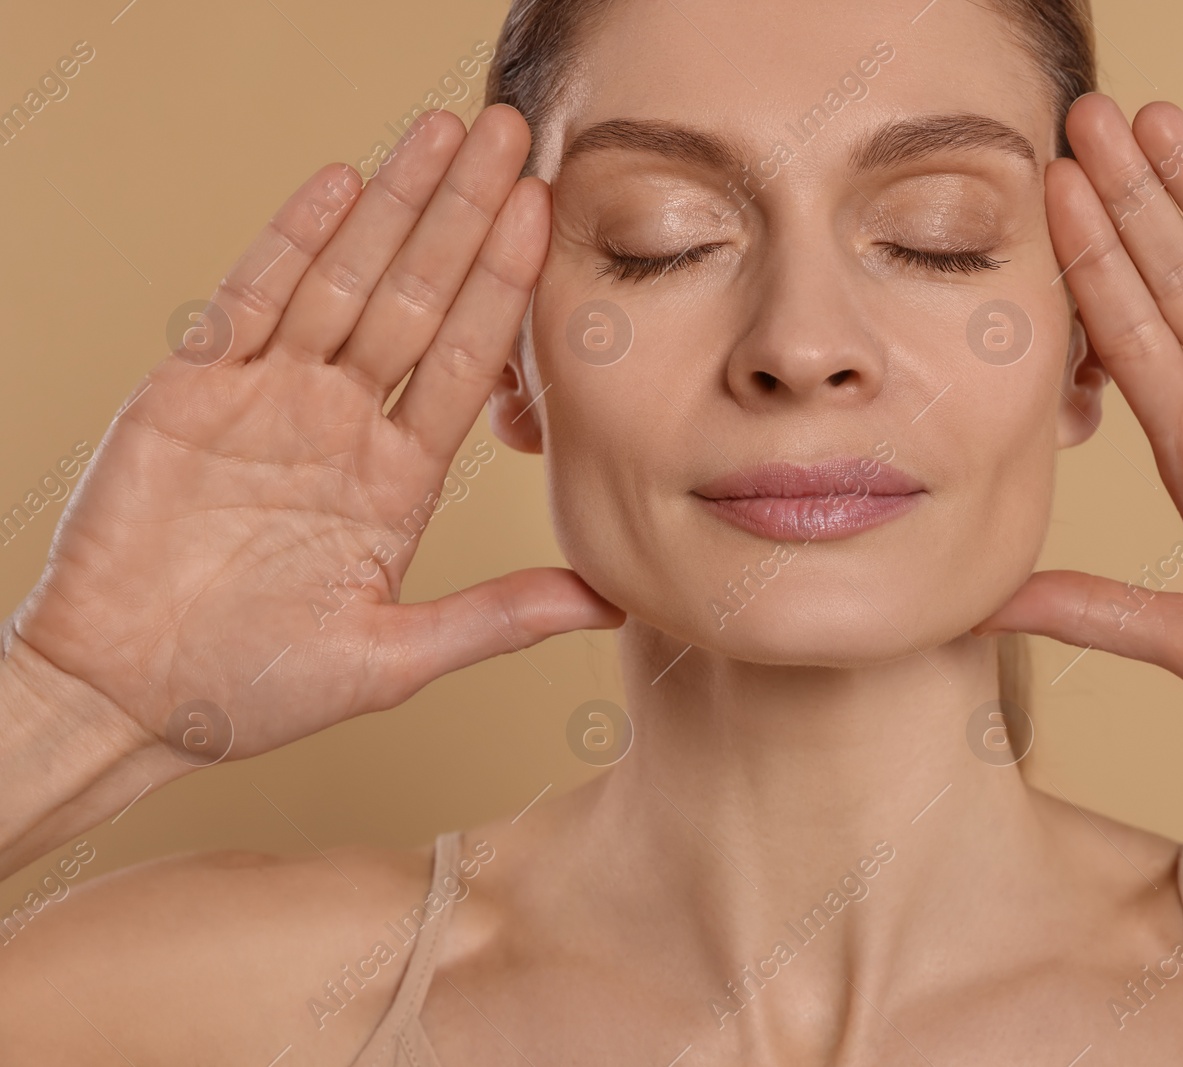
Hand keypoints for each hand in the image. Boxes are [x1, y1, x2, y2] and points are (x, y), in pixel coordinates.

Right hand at [6, 104, 621, 765]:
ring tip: (445, 135)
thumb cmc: (253, 690)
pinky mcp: (190, 392)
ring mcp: (268, 399)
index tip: (549, 218)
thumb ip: (498, 617)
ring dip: (394, 206)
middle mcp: (342, 424)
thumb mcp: (393, 656)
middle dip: (466, 218)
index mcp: (397, 479)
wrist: (121, 698)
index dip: (506, 288)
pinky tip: (340, 185)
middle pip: (418, 299)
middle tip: (516, 138)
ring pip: (343, 281)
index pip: (466, 361)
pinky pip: (249, 302)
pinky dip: (290, 244)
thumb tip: (611, 598)